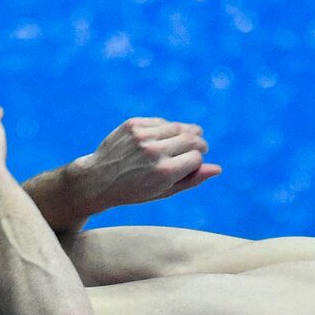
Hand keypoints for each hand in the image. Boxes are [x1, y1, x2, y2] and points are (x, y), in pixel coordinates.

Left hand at [71, 117, 221, 209]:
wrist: (97, 179)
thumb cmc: (133, 190)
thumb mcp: (163, 192)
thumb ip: (192, 180)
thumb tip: (217, 169)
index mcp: (163, 172)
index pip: (197, 157)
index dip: (197, 162)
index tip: (191, 166)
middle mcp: (154, 151)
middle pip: (192, 138)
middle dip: (198, 144)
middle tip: (196, 149)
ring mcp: (143, 135)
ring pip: (178, 127)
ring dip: (185, 133)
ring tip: (181, 143)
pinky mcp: (133, 124)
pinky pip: (161, 122)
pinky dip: (166, 129)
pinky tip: (160, 139)